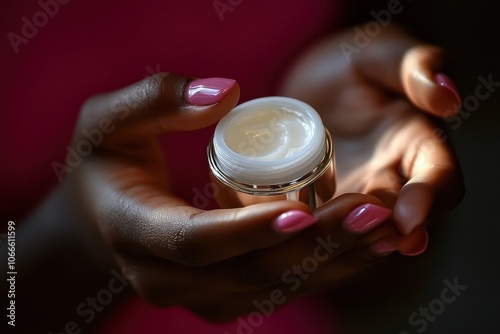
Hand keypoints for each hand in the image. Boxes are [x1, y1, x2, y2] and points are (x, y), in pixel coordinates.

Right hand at [70, 73, 406, 320]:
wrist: (101, 219)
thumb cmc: (105, 163)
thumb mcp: (107, 121)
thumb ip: (156, 100)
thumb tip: (223, 93)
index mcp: (133, 232)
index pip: (195, 242)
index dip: (248, 230)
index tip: (301, 210)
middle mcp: (166, 279)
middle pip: (249, 272)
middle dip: (313, 245)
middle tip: (370, 212)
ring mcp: (198, 296)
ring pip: (273, 287)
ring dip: (332, 261)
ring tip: (383, 228)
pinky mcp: (224, 297)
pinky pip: (280, 288)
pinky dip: (325, 268)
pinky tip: (365, 244)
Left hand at [280, 25, 463, 254]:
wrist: (313, 84)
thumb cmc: (352, 65)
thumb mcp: (382, 54)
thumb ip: (417, 66)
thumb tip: (448, 98)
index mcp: (419, 143)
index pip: (439, 178)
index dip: (428, 198)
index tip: (409, 218)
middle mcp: (392, 178)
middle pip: (399, 217)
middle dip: (385, 234)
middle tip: (365, 245)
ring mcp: (355, 196)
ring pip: (357, 230)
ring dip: (345, 242)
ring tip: (325, 247)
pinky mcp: (322, 204)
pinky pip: (318, 224)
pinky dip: (307, 232)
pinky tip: (288, 236)